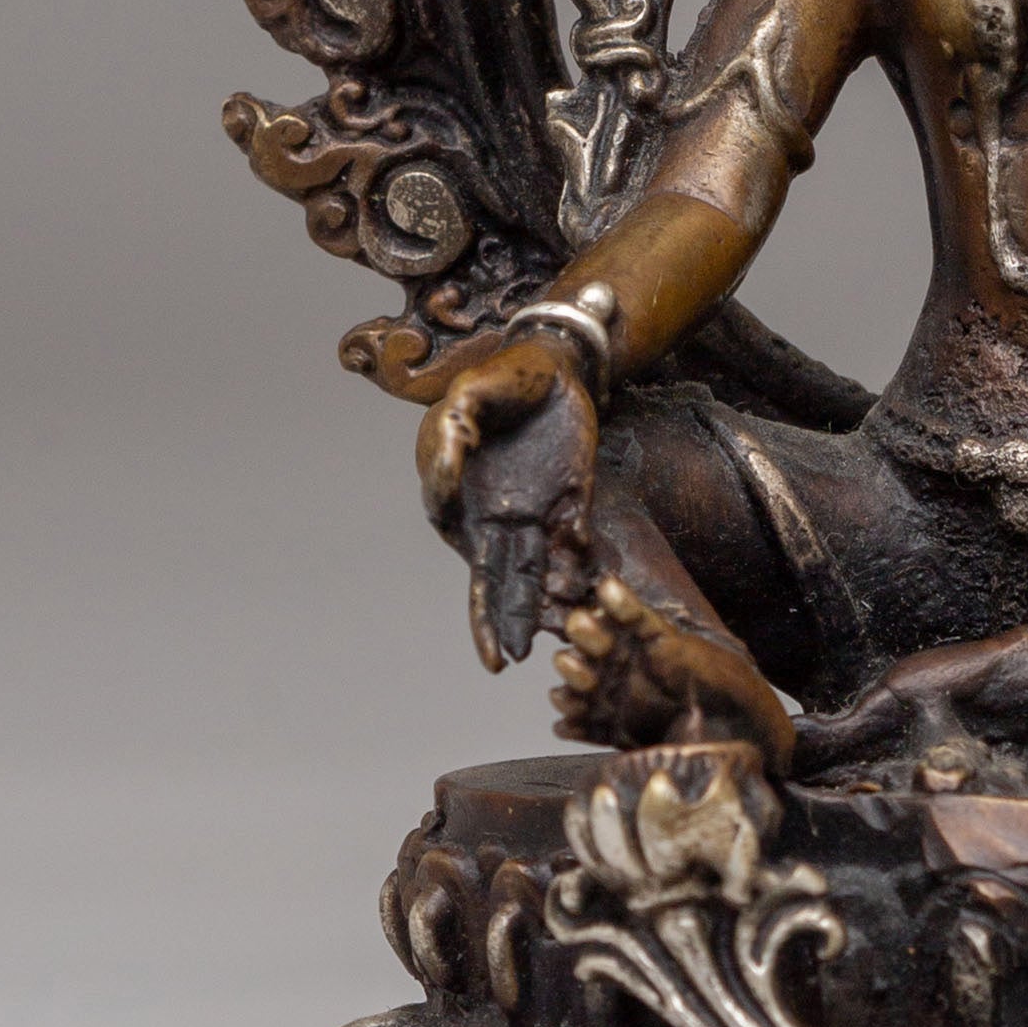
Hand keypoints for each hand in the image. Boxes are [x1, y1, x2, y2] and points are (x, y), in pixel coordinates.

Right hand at [415, 325, 600, 672]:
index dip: (479, 600)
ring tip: (548, 641)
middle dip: (503, 622)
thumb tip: (442, 483)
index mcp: (466, 503)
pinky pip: (575, 540)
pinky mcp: (572, 498)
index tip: (489, 625)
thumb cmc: (499, 379)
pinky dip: (579, 564)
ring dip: (542, 606)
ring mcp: (538, 511)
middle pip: (500, 580)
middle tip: (506, 663)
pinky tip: (586, 589)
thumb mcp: (468, 396)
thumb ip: (450, 438)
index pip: (468, 558)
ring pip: (538, 571)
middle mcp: (500, 517)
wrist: (552, 362)